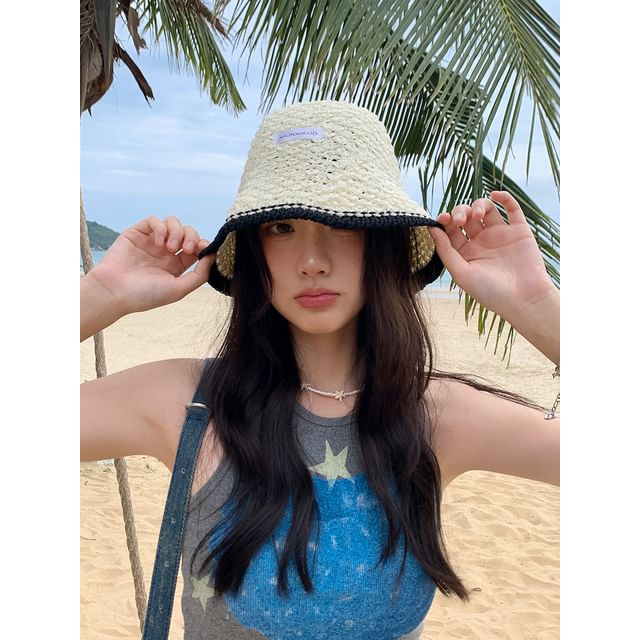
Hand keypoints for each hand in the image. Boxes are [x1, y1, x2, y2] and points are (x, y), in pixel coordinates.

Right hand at [88, 216, 215, 314]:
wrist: (115, 292)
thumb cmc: (146, 295)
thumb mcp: (178, 289)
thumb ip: (199, 274)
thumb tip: (212, 256)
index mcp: (177, 265)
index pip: (196, 248)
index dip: (203, 245)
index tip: (203, 248)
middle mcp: (165, 252)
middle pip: (188, 233)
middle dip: (191, 237)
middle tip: (185, 249)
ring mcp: (151, 241)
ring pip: (173, 223)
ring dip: (177, 231)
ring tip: (170, 247)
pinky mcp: (137, 233)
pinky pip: (154, 220)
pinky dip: (160, 227)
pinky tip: (158, 242)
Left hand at [427, 191, 555, 319]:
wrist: (524, 300)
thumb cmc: (490, 292)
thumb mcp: (461, 273)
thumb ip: (445, 250)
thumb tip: (431, 228)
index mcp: (465, 252)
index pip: (451, 229)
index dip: (445, 221)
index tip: (442, 219)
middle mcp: (481, 241)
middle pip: (466, 216)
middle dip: (460, 212)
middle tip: (461, 219)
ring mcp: (500, 235)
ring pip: (486, 209)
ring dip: (479, 205)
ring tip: (477, 214)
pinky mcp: (519, 231)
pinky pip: (512, 208)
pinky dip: (504, 197)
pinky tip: (495, 195)